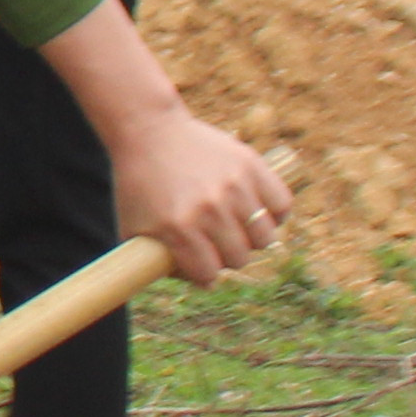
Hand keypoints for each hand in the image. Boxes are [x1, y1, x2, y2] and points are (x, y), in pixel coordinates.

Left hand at [107, 107, 292, 281]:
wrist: (149, 131)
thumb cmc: (139, 185)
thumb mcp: (133, 228)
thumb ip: (155, 263)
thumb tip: (200, 285)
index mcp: (177, 228)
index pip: (209, 274)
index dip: (205, 274)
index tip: (202, 266)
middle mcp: (208, 209)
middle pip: (239, 258)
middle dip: (226, 256)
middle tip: (215, 242)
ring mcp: (233, 186)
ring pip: (264, 237)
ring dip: (250, 237)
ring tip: (235, 226)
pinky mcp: (251, 165)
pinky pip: (282, 205)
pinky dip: (274, 213)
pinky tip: (255, 210)